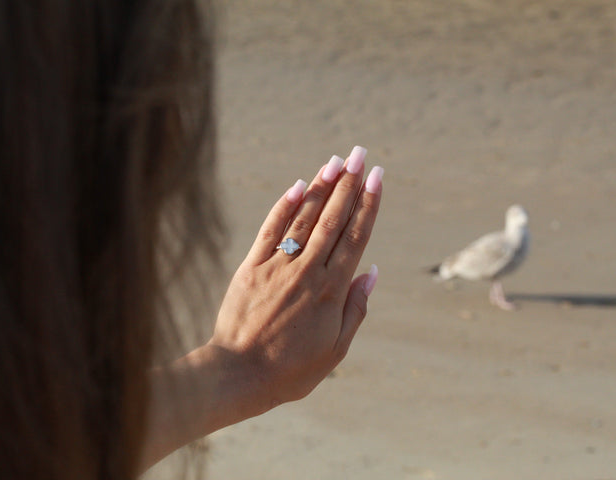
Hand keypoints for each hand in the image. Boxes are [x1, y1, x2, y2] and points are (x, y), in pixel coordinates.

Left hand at [142, 147, 382, 468]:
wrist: (238, 375)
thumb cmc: (290, 370)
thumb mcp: (335, 349)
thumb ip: (355, 309)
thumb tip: (372, 272)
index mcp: (331, 291)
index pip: (355, 237)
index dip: (368, 204)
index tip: (378, 178)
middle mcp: (308, 271)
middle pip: (333, 219)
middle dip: (350, 184)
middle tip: (362, 154)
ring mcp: (278, 266)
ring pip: (305, 218)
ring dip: (322, 187)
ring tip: (337, 161)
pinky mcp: (251, 267)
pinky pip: (271, 230)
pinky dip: (285, 206)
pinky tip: (297, 185)